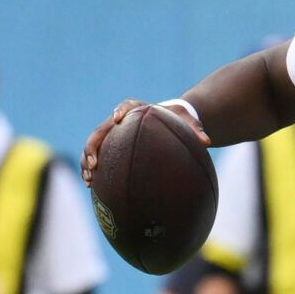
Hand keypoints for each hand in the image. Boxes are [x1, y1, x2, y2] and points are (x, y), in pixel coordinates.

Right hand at [81, 101, 211, 187]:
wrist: (169, 122)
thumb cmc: (177, 121)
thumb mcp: (187, 123)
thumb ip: (195, 129)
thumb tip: (207, 141)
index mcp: (136, 109)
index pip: (125, 107)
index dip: (120, 112)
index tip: (117, 119)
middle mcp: (119, 120)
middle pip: (101, 130)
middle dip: (93, 147)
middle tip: (95, 164)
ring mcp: (112, 134)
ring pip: (94, 145)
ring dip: (87, 162)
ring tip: (89, 180)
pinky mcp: (111, 147)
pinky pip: (98, 157)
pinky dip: (93, 169)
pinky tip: (92, 186)